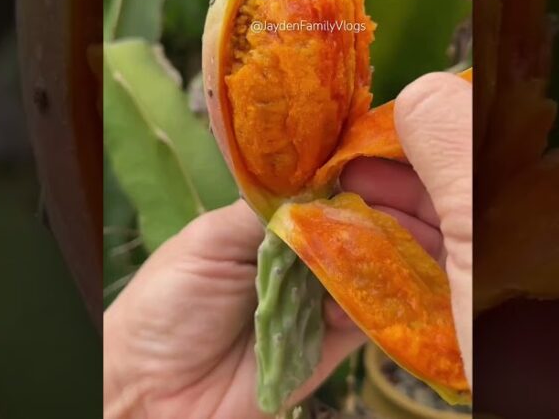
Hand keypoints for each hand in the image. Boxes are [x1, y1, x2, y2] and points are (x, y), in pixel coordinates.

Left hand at [102, 72, 474, 417]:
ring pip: (369, 272)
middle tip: (406, 203)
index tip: (378, 166)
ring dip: (388, 256)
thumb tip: (323, 179)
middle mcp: (300, 260)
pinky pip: (367, 322)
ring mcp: (318, 302)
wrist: (153, 392)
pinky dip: (378, 304)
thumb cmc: (166, 305)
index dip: (353, 179)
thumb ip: (265, 211)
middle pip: (355, 230)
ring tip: (401, 241)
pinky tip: (376, 290)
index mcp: (270, 226)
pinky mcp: (330, 347)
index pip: (324, 194)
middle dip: (382, 215)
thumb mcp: (209, 240)